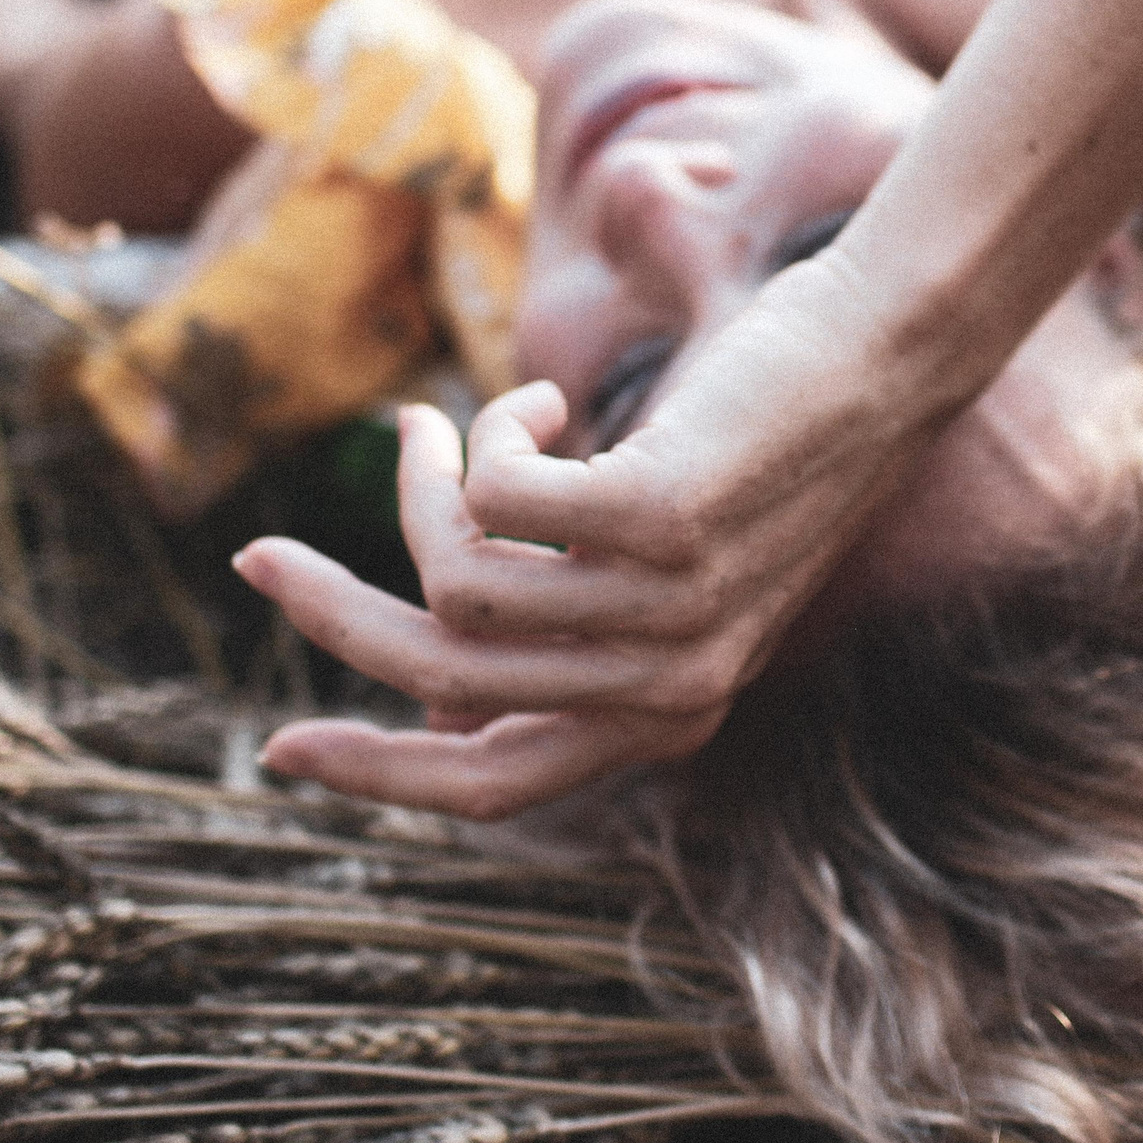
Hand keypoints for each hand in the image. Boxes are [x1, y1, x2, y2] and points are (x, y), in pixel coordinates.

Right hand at [241, 251, 955, 818]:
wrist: (883, 359)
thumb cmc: (762, 459)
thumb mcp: (664, 574)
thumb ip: (568, 635)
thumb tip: (438, 681)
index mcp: (671, 715)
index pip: (492, 783)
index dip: (379, 770)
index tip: (284, 748)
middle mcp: (674, 683)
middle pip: (443, 678)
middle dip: (332, 616)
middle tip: (258, 556)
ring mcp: (670, 605)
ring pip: (456, 577)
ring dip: (425, 487)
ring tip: (447, 425)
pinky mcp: (660, 516)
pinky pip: (493, 494)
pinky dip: (488, 436)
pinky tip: (546, 404)